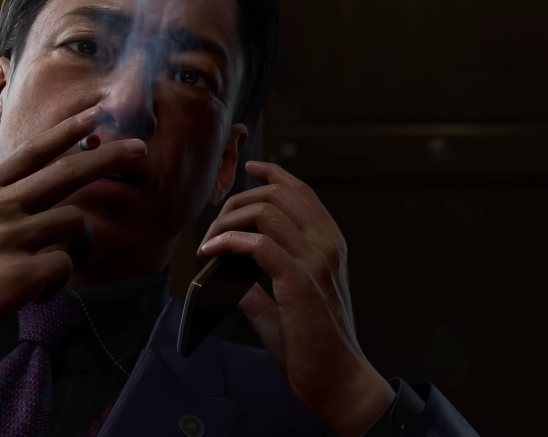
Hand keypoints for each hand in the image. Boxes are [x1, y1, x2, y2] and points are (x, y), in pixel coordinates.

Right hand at [0, 106, 146, 377]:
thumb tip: (26, 204)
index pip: (33, 152)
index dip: (67, 131)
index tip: (93, 115)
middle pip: (69, 172)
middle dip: (109, 157)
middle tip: (139, 148)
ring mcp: (9, 237)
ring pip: (75, 223)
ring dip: (78, 248)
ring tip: (55, 271)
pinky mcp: (20, 274)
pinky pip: (65, 267)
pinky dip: (59, 283)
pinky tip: (37, 294)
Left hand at [198, 162, 393, 436]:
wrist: (337, 379)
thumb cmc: (313, 347)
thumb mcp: (282, 306)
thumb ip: (257, 286)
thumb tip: (227, 275)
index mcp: (328, 245)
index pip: (301, 193)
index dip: (273, 174)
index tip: (250, 167)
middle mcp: (326, 245)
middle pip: (277, 195)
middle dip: (237, 202)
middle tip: (213, 227)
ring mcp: (315, 261)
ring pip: (266, 212)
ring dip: (228, 221)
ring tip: (209, 241)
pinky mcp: (298, 281)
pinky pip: (259, 244)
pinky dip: (229, 242)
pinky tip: (212, 252)